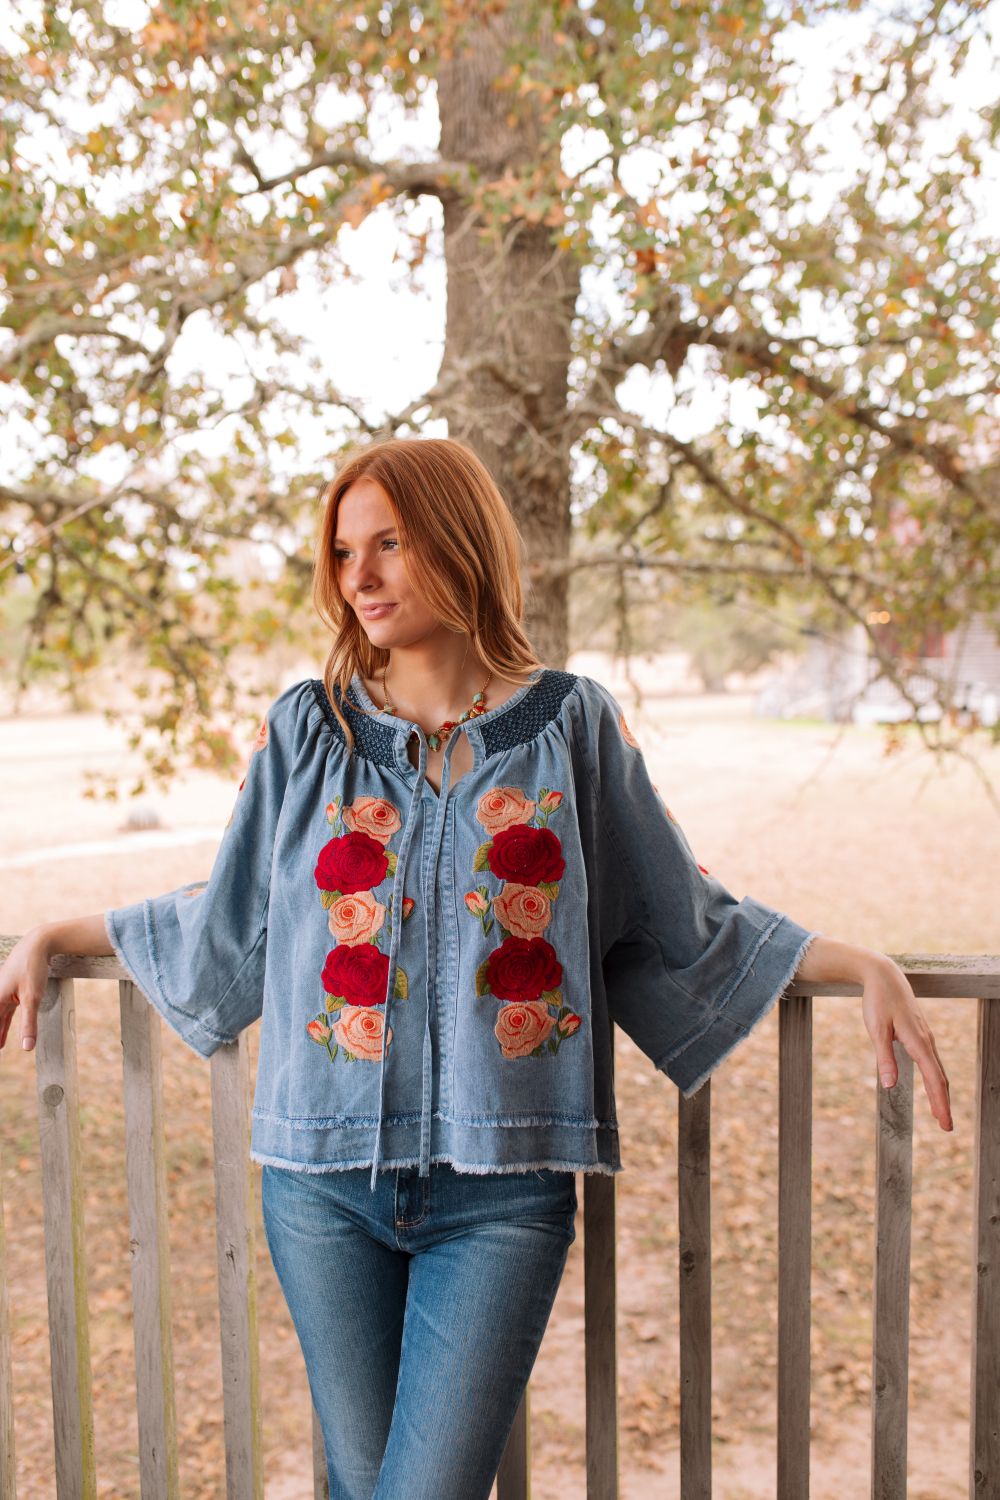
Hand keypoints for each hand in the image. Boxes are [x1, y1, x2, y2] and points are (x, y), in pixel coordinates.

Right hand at [0, 927, 52, 1055]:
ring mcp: (3, 994)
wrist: (37, 945)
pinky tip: (4, 1033)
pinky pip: (6, 1012)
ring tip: (0, 1048)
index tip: (0, 1050)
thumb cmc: (32, 969)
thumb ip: (28, 1024)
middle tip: (0, 1049)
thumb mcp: (32, 998)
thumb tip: (26, 1048)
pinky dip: (4, 1024)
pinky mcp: (12, 992)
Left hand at [860, 953, 952, 1130]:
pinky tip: (933, 1087)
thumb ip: (884, 1057)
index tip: (944, 1123)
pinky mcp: (920, 1035)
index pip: (933, 1079)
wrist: (884, 977)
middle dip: (943, 1103)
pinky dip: (936, 1079)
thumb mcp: (876, 1030)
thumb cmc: (878, 1002)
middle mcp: (926, 1041)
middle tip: (947, 1127)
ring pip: (938, 1070)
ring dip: (941, 1093)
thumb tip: (889, 1085)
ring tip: (941, 1114)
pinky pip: (932, 1062)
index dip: (939, 1102)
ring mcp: (925, 1038)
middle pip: (940, 1078)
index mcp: (918, 1042)